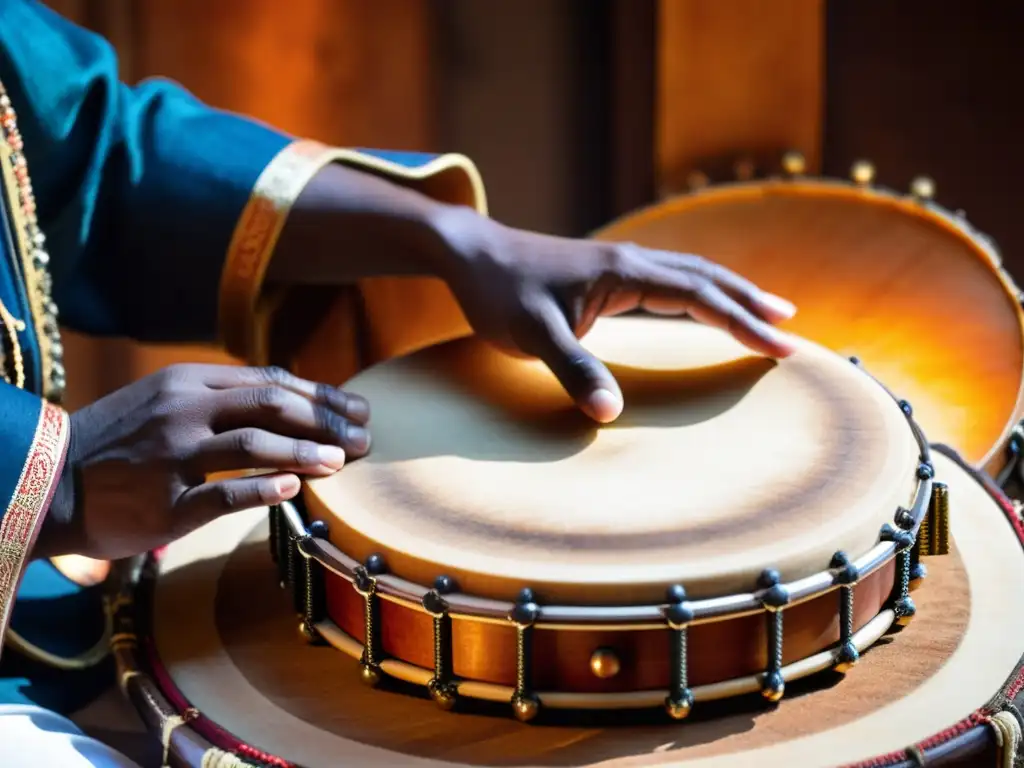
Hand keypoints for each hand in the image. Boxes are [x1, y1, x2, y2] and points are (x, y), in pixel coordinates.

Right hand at [39, 364, 369, 560]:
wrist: (49, 479)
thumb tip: (289, 393)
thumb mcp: (167, 398)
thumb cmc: (120, 439)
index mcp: (190, 382)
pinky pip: (220, 495)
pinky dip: (261, 491)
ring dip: (304, 453)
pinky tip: (293, 490)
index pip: (272, 382)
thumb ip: (223, 395)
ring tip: (341, 462)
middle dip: (326, 422)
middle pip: (271, 407)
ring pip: (252, 446)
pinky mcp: (162, 503)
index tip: (359, 409)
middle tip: (365, 438)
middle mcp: (183, 410)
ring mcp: (172, 456)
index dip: (322, 397)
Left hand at [435, 208, 797, 422]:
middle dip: (750, 302)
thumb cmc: (497, 291)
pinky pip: (669, 277)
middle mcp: (630, 260)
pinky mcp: (606, 270)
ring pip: (691, 272)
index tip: (780, 347)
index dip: (742, 322)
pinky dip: (700, 290)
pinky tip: (704, 302)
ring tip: (767, 309)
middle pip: (707, 277)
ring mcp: (619, 263)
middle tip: (791, 327)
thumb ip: (573, 369)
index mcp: (624, 272)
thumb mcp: (531, 335)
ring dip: (731, 290)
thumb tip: (610, 415)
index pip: (699, 296)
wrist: (469, 253)